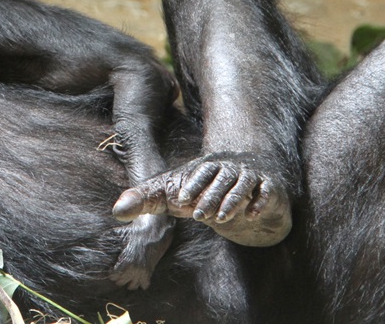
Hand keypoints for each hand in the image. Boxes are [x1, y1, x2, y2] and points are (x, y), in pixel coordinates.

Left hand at [112, 152, 291, 246]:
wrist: (242, 187)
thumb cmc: (200, 191)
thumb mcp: (170, 195)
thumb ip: (144, 199)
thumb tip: (115, 211)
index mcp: (205, 166)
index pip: (199, 171)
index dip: (191, 184)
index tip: (180, 201)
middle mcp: (229, 168)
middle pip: (220, 179)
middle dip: (209, 196)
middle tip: (198, 216)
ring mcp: (250, 177)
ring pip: (242, 185)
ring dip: (232, 200)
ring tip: (220, 218)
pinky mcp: (269, 188)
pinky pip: (267, 192)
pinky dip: (260, 202)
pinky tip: (252, 215)